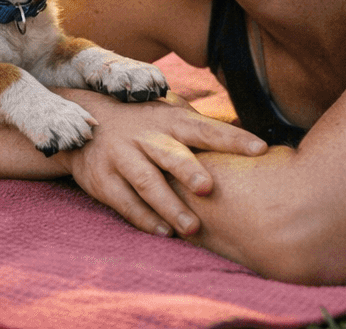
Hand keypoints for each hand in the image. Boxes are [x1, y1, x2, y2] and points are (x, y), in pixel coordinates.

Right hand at [50, 90, 266, 237]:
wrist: (85, 120)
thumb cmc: (144, 121)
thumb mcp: (169, 113)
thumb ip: (202, 127)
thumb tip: (254, 144)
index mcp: (170, 120)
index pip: (206, 129)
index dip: (233, 138)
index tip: (260, 149)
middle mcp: (145, 136)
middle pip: (169, 154)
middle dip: (188, 170)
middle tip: (208, 188)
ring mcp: (122, 156)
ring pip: (146, 182)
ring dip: (169, 206)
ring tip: (191, 228)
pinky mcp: (103, 178)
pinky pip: (124, 201)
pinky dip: (143, 218)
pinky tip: (163, 233)